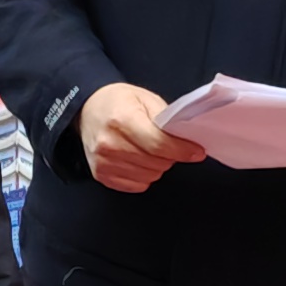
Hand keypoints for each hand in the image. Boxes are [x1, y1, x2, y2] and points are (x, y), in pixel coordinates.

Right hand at [78, 82, 194, 193]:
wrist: (88, 109)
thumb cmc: (119, 103)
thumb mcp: (146, 99)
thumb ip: (166, 120)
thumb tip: (187, 141)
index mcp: (122, 120)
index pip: (159, 145)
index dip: (183, 150)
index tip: (196, 152)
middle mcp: (109, 144)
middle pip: (156, 163)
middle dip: (169, 156)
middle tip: (165, 144)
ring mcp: (104, 162)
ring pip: (149, 176)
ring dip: (157, 166)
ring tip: (148, 150)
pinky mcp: (101, 175)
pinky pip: (137, 185)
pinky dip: (144, 175)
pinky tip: (138, 160)